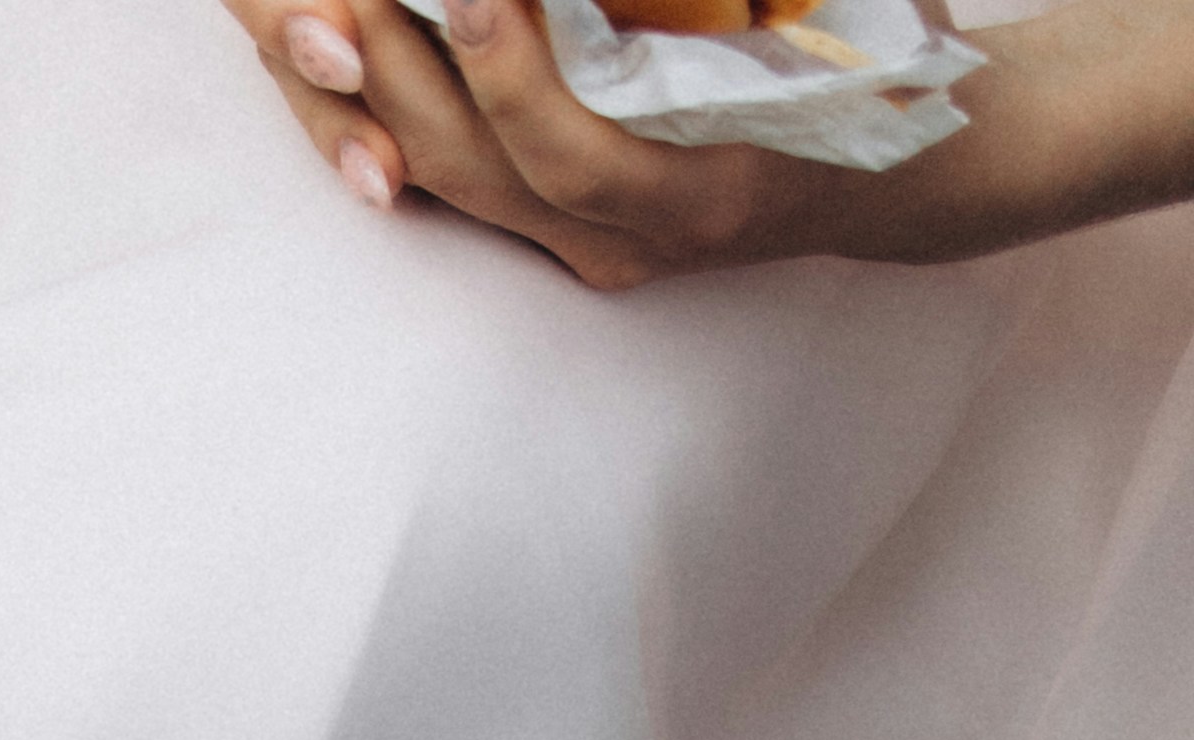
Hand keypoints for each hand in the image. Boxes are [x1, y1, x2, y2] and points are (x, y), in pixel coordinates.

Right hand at [214, 0, 1193, 285]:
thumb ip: (584, 26)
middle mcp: (562, 231)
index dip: (321, 77)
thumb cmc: (795, 77)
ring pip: (473, 159)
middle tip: (308, 0)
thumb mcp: (661, 52)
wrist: (937, 145)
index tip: (285, 12)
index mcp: (540, 190)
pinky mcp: (683, 218)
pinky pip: (571, 152)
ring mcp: (621, 233)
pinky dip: (520, 70)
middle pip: (407, 151)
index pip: (396, 135)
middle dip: (338, 69)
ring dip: (416, 66)